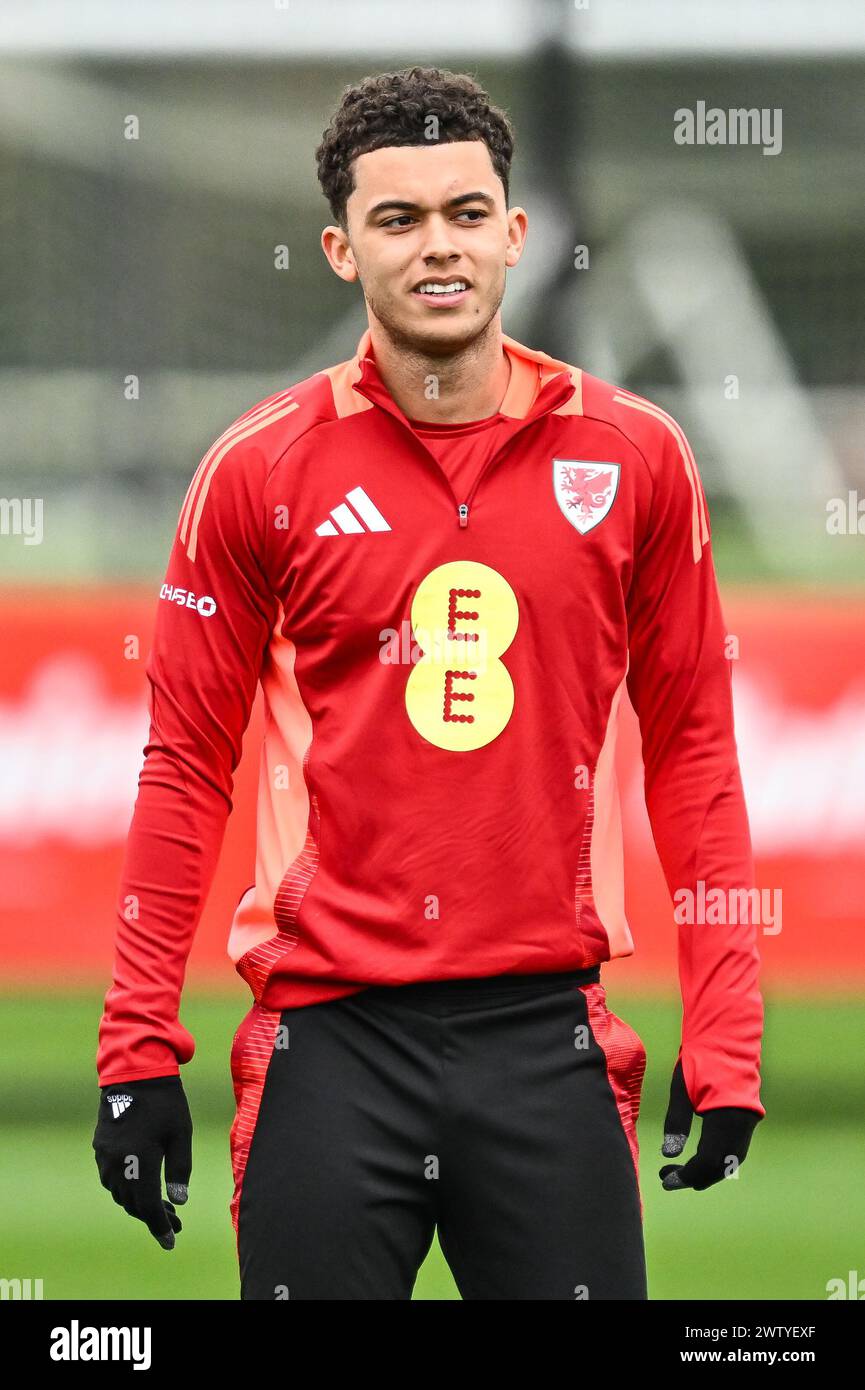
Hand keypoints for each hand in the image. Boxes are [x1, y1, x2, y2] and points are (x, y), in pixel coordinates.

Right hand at [93, 1075, 191, 1247]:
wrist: (135, 1072)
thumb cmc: (165, 1102)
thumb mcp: (180, 1134)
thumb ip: (180, 1169)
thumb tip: (179, 1202)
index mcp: (140, 1161)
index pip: (148, 1206)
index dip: (159, 1226)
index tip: (172, 1241)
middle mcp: (118, 1163)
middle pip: (133, 1204)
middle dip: (153, 1217)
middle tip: (174, 1223)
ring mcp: (105, 1156)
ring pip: (120, 1194)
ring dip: (139, 1204)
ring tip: (162, 1207)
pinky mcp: (100, 1147)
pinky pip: (111, 1179)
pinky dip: (127, 1189)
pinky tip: (142, 1186)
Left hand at [659, 1058, 761, 1190]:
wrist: (724, 1035)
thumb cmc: (698, 1059)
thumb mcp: (681, 1089)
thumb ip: (677, 1122)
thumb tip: (670, 1155)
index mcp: (726, 1117)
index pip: (708, 1161)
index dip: (687, 1175)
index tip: (666, 1180)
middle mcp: (743, 1123)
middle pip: (721, 1166)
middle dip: (696, 1177)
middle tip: (668, 1178)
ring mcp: (749, 1121)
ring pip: (730, 1160)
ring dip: (707, 1170)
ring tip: (682, 1172)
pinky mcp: (748, 1117)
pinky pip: (735, 1148)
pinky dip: (717, 1158)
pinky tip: (699, 1157)